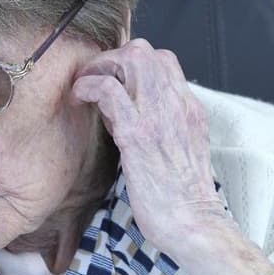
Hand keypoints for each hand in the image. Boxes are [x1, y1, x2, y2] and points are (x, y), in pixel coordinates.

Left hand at [71, 38, 273, 274]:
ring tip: (83, 86)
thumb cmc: (181, 195)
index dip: (132, 62)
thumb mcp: (178, 149)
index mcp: (188, 108)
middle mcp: (177, 104)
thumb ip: (156, 124)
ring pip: (131, 59)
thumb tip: (119, 110)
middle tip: (93, 79)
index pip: (164, 60)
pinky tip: (79, 98)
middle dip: (112, 57)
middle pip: (146, 51)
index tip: (112, 80)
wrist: (194, 223)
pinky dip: (89, 85)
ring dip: (99, 66)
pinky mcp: (138, 134)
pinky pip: (109, 91)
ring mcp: (159, 116)